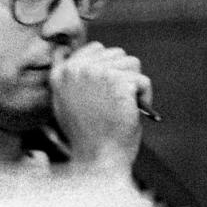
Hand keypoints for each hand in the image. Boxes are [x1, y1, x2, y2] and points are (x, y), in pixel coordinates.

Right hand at [49, 42, 151, 176]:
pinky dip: (145, 97)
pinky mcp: (119, 83)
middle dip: (122, 76)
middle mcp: (77, 69)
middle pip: (117, 54)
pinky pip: (142, 81)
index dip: (108, 68)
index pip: (96, 48)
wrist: (97, 158)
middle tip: (115, 102)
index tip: (106, 90)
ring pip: (132, 64)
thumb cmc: (85, 134)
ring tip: (123, 106)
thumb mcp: (65, 101)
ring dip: (133, 85)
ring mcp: (98, 74)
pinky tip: (132, 111)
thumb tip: (65, 50)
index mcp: (62, 73)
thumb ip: (69, 76)